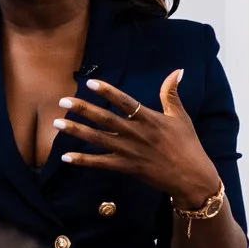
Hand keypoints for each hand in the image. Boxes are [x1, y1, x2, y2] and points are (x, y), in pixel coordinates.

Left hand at [54, 71, 220, 206]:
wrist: (191, 177)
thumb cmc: (187, 144)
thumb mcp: (180, 116)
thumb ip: (171, 93)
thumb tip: (177, 70)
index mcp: (149, 119)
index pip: (125, 102)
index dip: (108, 92)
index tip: (90, 83)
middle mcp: (136, 134)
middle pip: (105, 119)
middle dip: (83, 110)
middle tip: (63, 101)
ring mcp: (129, 152)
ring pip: (98, 140)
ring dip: (76, 132)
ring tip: (57, 124)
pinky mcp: (126, 167)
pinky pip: (101, 163)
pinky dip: (83, 160)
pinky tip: (66, 156)